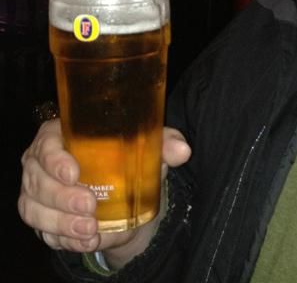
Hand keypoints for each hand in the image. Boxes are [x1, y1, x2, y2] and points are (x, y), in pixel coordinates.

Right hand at [18, 120, 190, 263]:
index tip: (74, 173)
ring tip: (90, 230)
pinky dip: (64, 239)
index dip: (55, 158)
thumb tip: (183, 149)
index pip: (47, 142)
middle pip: (37, 180)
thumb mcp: (149, 148)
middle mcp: (43, 163)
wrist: (128, 194)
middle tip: (89, 206)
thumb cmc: (130, 158)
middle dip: (61, 197)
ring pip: (34, 209)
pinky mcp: (43, 219)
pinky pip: (43, 232)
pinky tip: (87, 241)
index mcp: (63, 135)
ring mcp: (38, 193)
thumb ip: (164, 144)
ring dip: (61, 222)